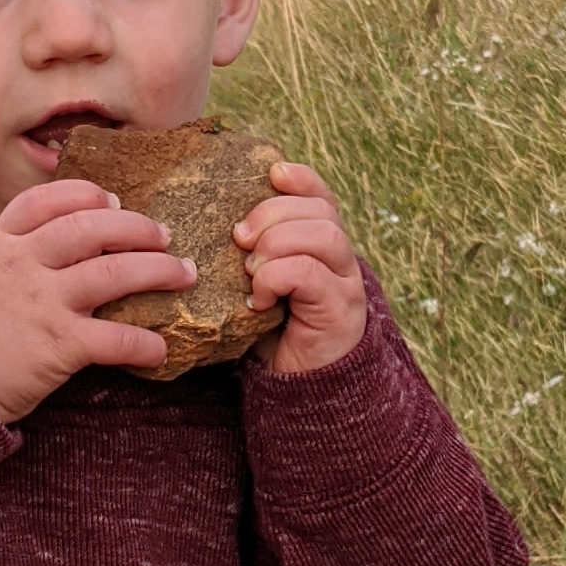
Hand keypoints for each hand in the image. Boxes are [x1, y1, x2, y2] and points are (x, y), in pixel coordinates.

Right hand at [0, 180, 196, 419]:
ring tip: (183, 274)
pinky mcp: (58, 346)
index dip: (86, 195)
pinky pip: (115, 338)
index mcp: (1, 243)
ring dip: (158, 272)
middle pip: (92, 229)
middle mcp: (24, 264)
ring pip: (114, 274)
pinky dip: (145, 343)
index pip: (48, 201)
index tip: (113, 199)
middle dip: (137, 228)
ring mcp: (42, 303)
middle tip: (164, 236)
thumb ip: (14, 253)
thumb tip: (70, 240)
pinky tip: (160, 348)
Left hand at [237, 161, 367, 375]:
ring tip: (250, 270)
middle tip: (240, 238)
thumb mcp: (260, 284)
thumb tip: (220, 220)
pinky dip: (276, 276)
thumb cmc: (273, 334)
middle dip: (275, 213)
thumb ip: (254, 253)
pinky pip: (309, 273)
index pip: (324, 198)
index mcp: (324, 248)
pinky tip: (259, 299)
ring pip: (324, 235)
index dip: (302, 179)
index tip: (272, 173)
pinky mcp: (338, 311)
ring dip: (277, 244)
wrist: (299, 392)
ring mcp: (345, 286)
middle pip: (322, 212)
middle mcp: (343, 262)